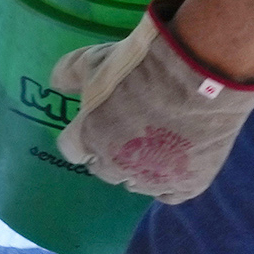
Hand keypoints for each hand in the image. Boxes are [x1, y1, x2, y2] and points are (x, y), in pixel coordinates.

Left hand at [50, 1, 253, 204]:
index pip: (73, 149)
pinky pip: (171, 193)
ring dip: (141, 167)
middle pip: (104, 168)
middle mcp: (115, 166)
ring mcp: (152, 179)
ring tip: (159, 142)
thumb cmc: (142, 64)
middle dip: (112, 152)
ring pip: (138, 182)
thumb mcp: (94, 60)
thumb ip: (68, 75)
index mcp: (88, 139)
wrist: (198, 71)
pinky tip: (176, 164)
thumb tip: (55, 85)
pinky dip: (170, 181)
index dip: (84, 134)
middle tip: (133, 128)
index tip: (100, 120)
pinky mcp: (187, 183)